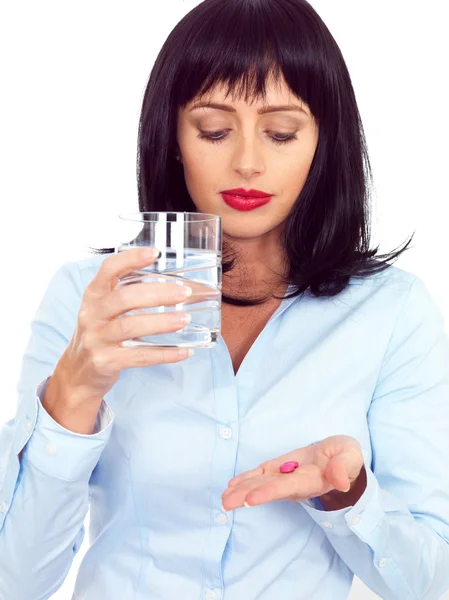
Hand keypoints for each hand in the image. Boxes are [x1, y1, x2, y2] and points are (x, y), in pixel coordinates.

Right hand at [56, 246, 193, 404]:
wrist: (77, 372)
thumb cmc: (99, 333)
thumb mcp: (103, 309)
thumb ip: (126, 294)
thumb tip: (171, 284)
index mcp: (93, 295)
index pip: (108, 269)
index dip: (130, 259)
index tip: (155, 254)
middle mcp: (92, 314)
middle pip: (124, 298)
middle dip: (157, 293)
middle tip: (183, 293)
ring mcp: (97, 339)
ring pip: (131, 326)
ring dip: (162, 322)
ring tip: (185, 319)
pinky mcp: (105, 362)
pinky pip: (139, 357)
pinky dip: (164, 354)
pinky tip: (183, 351)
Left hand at [221, 435, 363, 509]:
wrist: (340, 457)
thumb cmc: (346, 457)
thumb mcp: (350, 455)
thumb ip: (343, 466)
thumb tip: (339, 481)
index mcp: (312, 481)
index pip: (287, 488)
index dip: (269, 492)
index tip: (250, 500)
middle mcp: (295, 484)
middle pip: (268, 490)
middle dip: (247, 495)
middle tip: (227, 502)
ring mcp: (285, 477)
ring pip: (261, 484)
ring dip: (241, 491)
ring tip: (224, 498)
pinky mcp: (280, 469)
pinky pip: (260, 476)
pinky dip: (246, 480)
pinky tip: (231, 486)